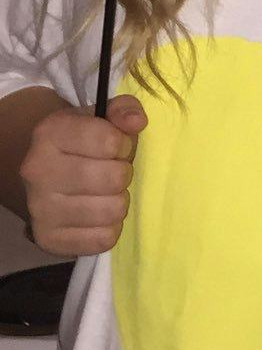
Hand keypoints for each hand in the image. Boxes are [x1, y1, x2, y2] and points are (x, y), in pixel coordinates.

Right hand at [20, 95, 145, 256]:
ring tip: (106, 193)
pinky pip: (104, 238)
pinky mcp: (49, 239)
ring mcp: (40, 208)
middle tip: (113, 173)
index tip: (117, 147)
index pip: (111, 141)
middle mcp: (38, 171)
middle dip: (124, 174)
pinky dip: (110, 228)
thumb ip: (123, 110)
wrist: (48, 177)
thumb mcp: (101, 118)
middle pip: (115, 178)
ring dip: (119, 202)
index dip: (124, 144)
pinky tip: (98, 215)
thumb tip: (136, 121)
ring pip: (112, 210)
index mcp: (50, 133)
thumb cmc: (84, 144)